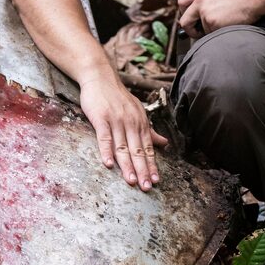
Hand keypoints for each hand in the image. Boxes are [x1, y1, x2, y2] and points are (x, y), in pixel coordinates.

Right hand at [78, 71, 168, 190]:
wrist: (100, 77)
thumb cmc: (118, 97)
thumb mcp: (137, 111)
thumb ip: (149, 130)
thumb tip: (164, 144)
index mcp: (140, 122)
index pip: (148, 148)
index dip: (151, 165)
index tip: (156, 180)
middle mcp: (131, 122)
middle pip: (137, 150)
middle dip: (143, 170)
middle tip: (147, 187)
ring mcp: (116, 120)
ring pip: (123, 147)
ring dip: (127, 165)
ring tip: (132, 181)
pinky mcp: (100, 118)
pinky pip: (104, 137)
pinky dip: (107, 151)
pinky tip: (109, 164)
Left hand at [178, 0, 260, 35]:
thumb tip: (201, 10)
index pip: (181, 2)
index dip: (184, 13)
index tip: (189, 19)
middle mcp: (199, 1)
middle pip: (184, 20)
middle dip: (189, 30)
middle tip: (197, 32)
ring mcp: (204, 12)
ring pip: (201, 29)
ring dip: (210, 30)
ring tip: (224, 23)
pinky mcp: (211, 22)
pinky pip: (211, 33)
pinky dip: (218, 32)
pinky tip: (227, 25)